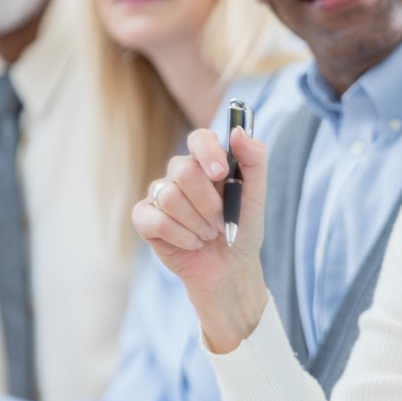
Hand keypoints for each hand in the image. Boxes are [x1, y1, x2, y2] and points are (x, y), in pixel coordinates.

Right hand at [132, 127, 269, 351]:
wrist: (229, 268)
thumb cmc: (242, 228)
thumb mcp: (256, 196)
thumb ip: (254, 160)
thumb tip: (237, 132)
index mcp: (207, 161)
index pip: (199, 138)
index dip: (207, 152)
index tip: (221, 173)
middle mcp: (180, 173)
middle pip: (183, 170)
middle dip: (208, 203)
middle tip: (221, 222)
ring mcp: (159, 194)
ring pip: (169, 196)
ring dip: (197, 223)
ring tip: (209, 235)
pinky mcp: (145, 218)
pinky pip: (155, 220)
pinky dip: (180, 236)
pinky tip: (192, 243)